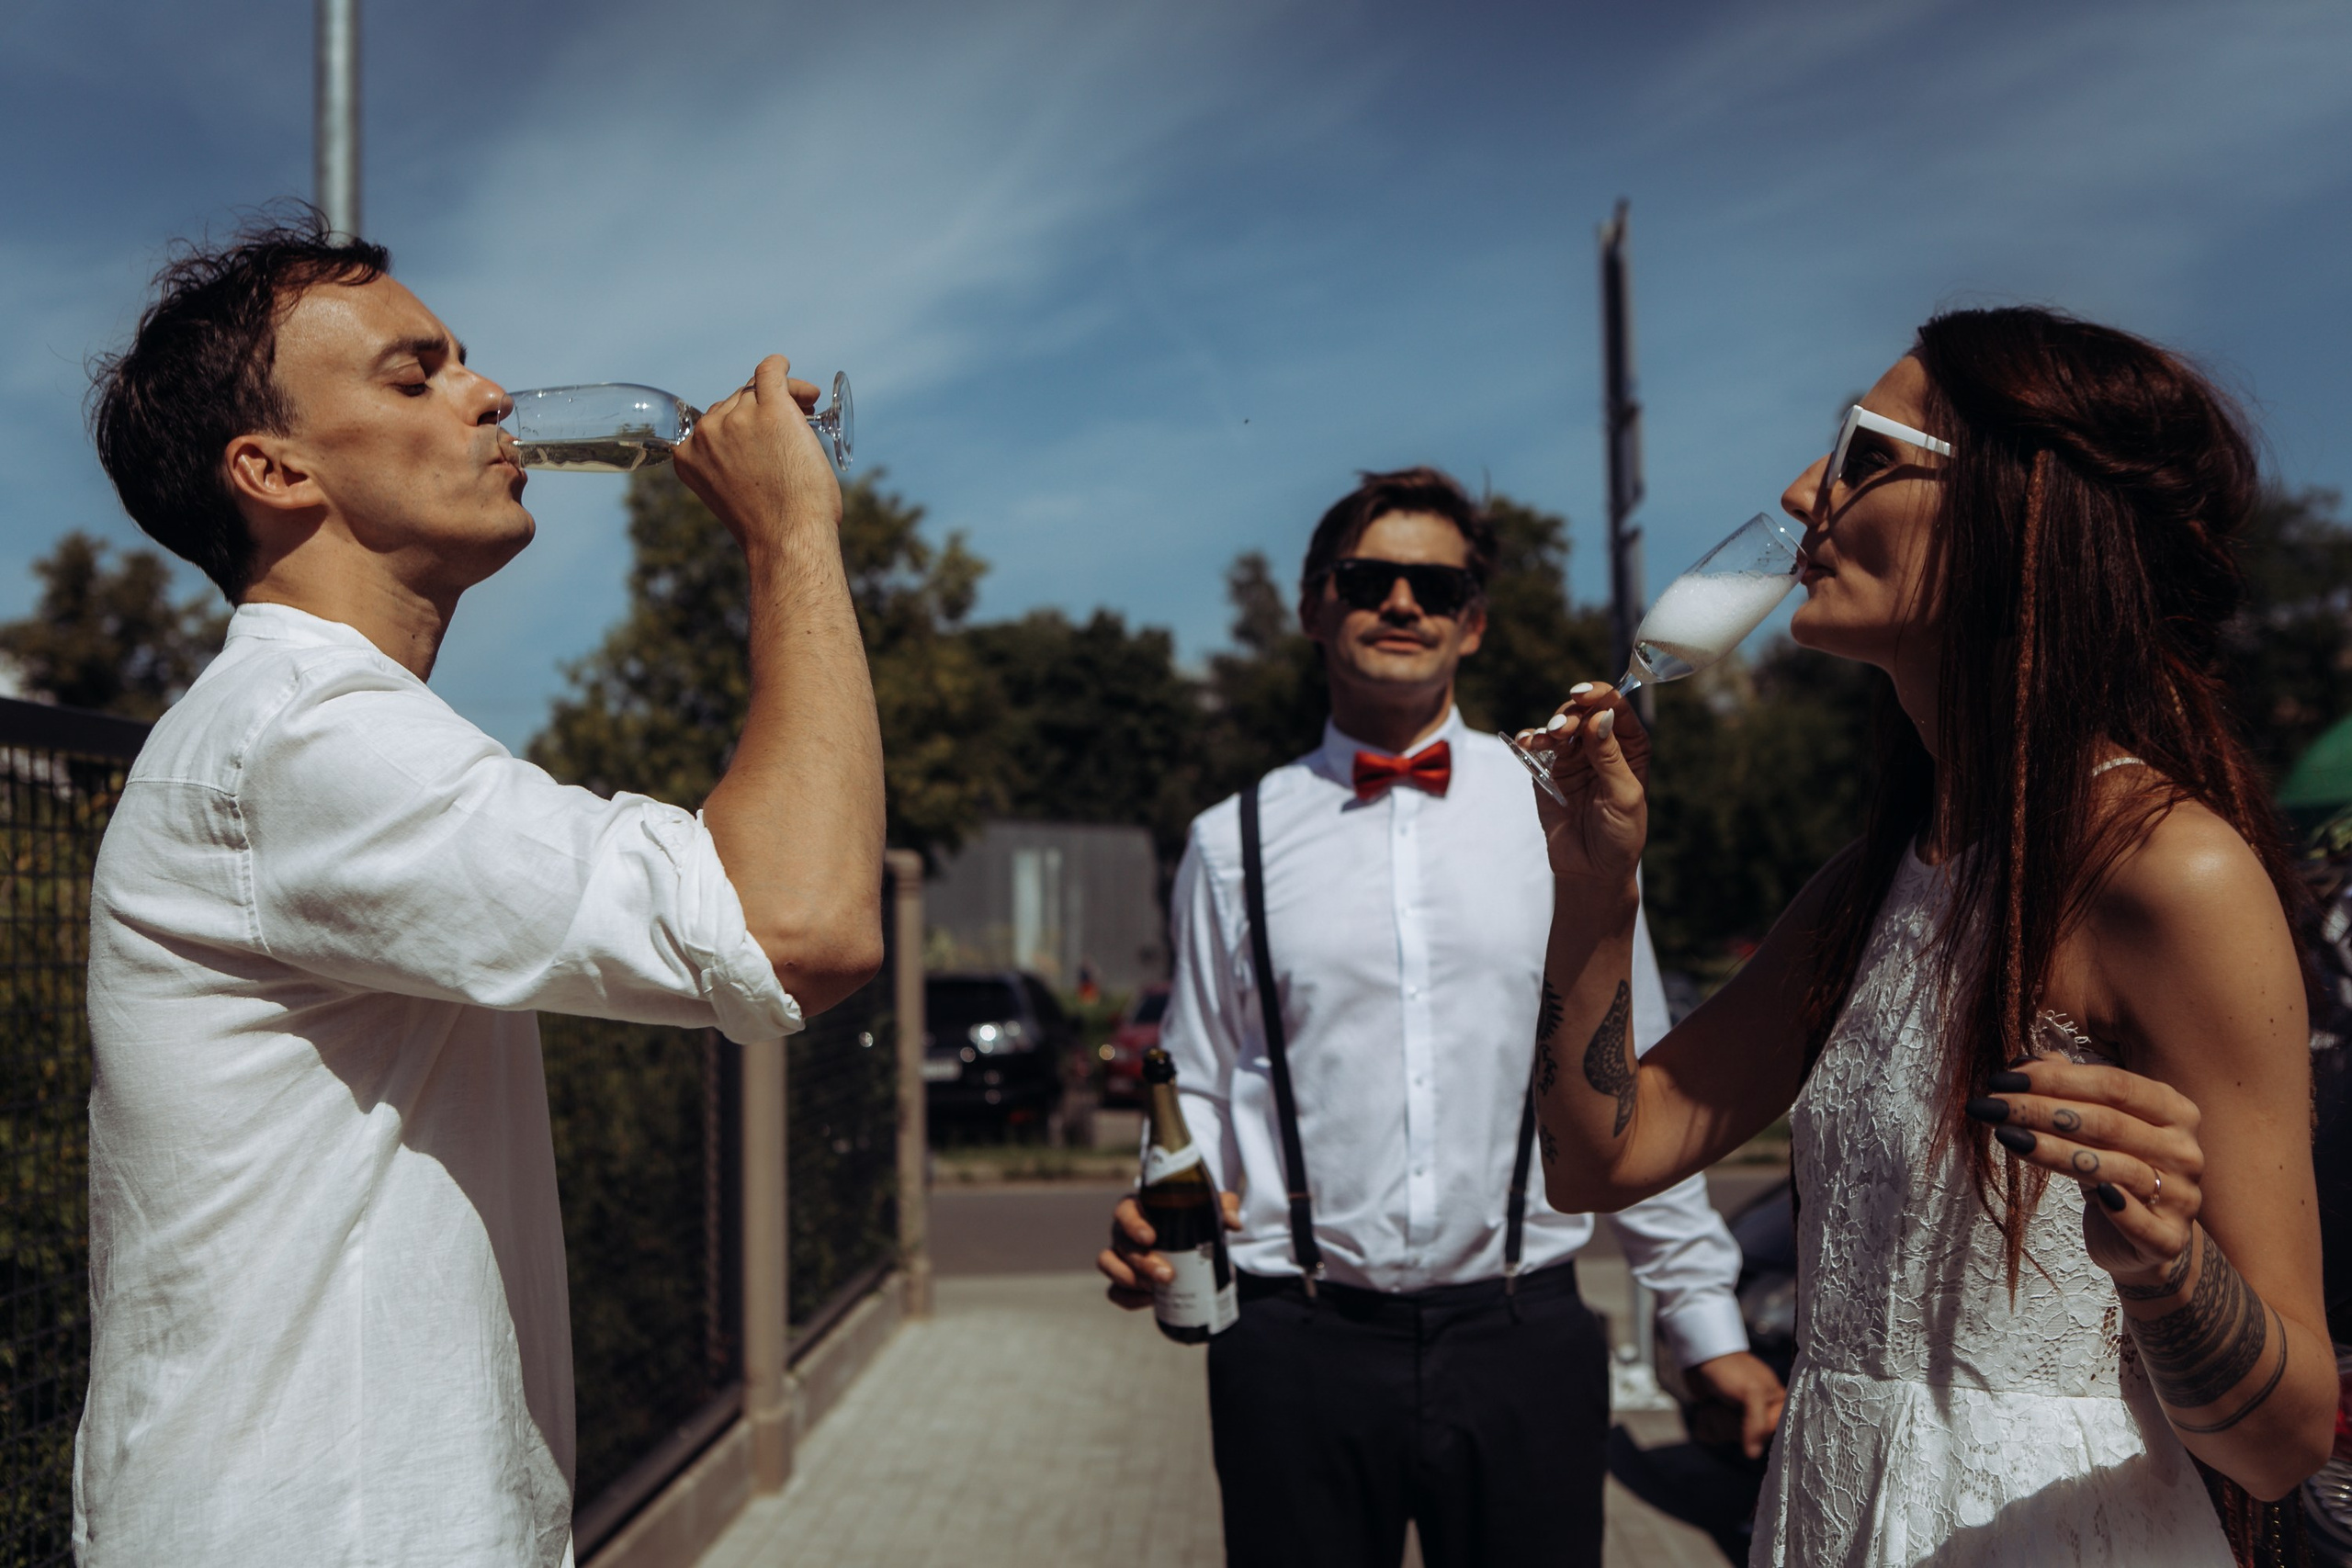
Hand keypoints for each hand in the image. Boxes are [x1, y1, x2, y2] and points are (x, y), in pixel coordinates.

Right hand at [670, 354, 838, 551]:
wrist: (787, 539)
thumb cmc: (770, 527)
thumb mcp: (731, 493)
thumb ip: (730, 463)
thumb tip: (757, 440)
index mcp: (687, 454)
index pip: (713, 421)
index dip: (740, 421)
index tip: (762, 431)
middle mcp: (706, 432)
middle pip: (735, 402)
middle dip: (762, 409)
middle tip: (796, 420)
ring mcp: (737, 418)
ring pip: (757, 391)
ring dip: (781, 395)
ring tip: (807, 407)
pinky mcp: (771, 409)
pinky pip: (770, 371)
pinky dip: (780, 367)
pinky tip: (788, 368)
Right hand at [1096, 1191, 1242, 1309]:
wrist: (1189, 1241)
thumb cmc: (1194, 1218)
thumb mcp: (1210, 1209)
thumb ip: (1224, 1207)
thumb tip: (1233, 1223)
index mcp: (1139, 1209)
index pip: (1125, 1212)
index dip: (1133, 1225)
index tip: (1151, 1238)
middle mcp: (1124, 1231)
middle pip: (1121, 1244)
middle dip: (1142, 1263)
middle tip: (1167, 1275)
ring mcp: (1120, 1256)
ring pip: (1108, 1265)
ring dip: (1129, 1279)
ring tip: (1155, 1289)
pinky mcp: (1123, 1279)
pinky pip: (1114, 1292)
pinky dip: (1128, 1299)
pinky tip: (1149, 1301)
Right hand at [1513, 685, 1650, 886]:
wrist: (1592, 870)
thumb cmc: (1620, 836)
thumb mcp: (1623, 796)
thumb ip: (1610, 757)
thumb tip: (1600, 716)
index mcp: (1629, 747)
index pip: (1616, 708)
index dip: (1600, 695)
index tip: (1582, 695)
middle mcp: (1601, 746)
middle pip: (1584, 711)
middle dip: (1570, 715)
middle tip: (1560, 732)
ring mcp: (1574, 757)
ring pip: (1559, 725)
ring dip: (1549, 727)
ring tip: (1544, 741)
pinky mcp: (1549, 772)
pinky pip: (1536, 747)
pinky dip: (1529, 739)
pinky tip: (1527, 743)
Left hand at [1683, 1350, 1786, 1458]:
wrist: (1701, 1355)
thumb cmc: (1730, 1369)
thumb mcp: (1751, 1392)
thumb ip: (1757, 1424)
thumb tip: (1753, 1455)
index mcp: (1778, 1406)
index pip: (1771, 1435)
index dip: (1756, 1428)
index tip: (1747, 1412)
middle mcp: (1761, 1415)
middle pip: (1747, 1440)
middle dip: (1731, 1422)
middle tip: (1727, 1400)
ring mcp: (1740, 1418)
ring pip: (1727, 1438)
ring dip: (1716, 1419)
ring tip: (1716, 1400)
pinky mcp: (1721, 1419)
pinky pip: (1714, 1436)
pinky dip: (1706, 1422)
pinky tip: (1706, 1407)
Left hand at [1963, 1055, 2203, 1289]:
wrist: (2143, 1239)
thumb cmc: (2114, 1168)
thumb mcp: (2095, 1125)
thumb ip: (2069, 1090)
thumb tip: (2024, 1062)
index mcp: (2172, 1109)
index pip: (2113, 1084)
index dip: (2056, 1079)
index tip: (2003, 1080)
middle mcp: (2183, 1149)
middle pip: (2107, 1123)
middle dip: (2042, 1111)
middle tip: (1990, 1107)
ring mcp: (2182, 1195)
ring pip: (2116, 1168)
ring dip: (2055, 1152)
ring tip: (2007, 1137)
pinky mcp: (2170, 1238)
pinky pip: (2144, 1223)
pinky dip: (2122, 1210)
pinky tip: (2097, 1198)